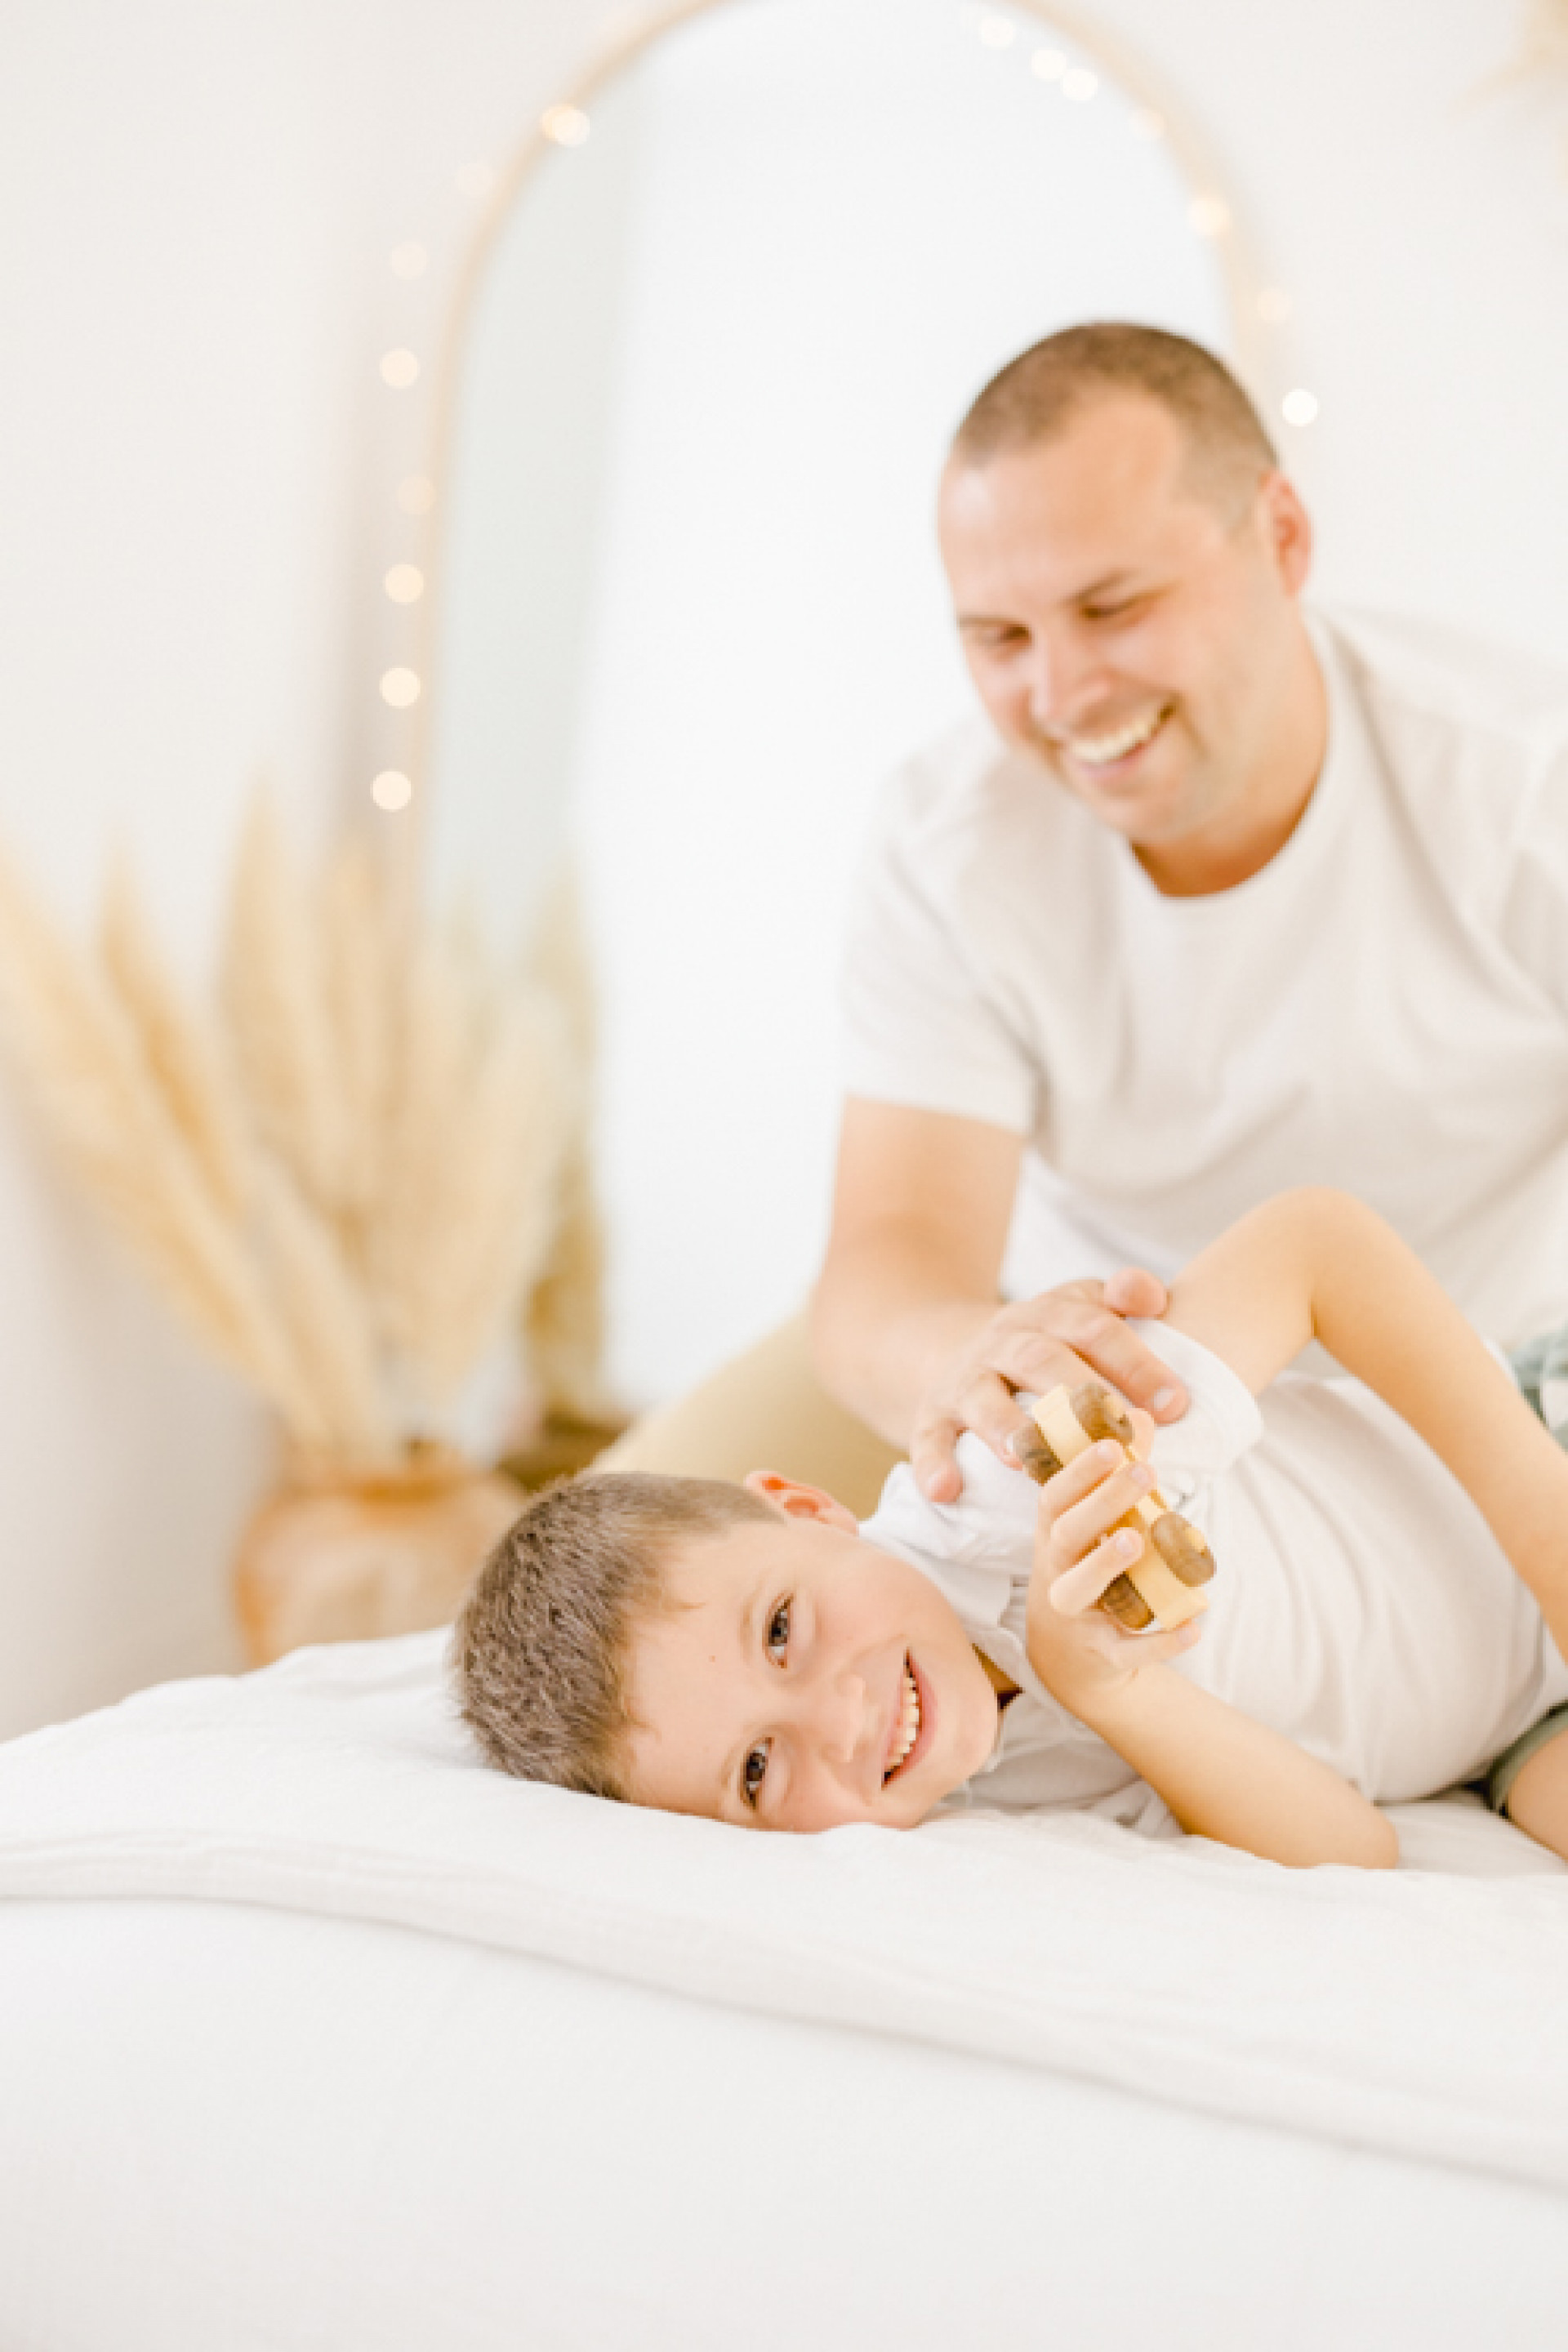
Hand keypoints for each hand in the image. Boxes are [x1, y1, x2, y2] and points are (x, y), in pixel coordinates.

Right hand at [910, 1269, 1186, 1500]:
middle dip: (1080, 1396)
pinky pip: (927, 1436)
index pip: (1095, 1327)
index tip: (1176, 1405)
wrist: (954, 1346)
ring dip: (1004, 1427)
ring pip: (981, 1397)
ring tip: (1028, 1462)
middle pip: (1040, 1360)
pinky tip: (946, 1490)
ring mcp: (965, 1377)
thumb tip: (1154, 1296)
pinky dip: (933, 1463)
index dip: (1135, 1363)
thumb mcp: (1081, 1307)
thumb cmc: (1047, 1340)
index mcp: (1048, 1313)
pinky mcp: (932, 1413)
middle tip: (1120, 1438)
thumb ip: (1123, 1297)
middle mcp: (1003, 1340)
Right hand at [1023, 1438, 1202, 1712]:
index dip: (1079, 1470)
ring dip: (1105, 1562)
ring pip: (1078, 1588)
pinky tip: (1194, 1625)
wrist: (1069, 1656)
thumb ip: (1119, 1469)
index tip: (1110, 1444)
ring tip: (1137, 1538)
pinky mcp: (1100, 1653)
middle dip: (1102, 1502)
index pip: (1055, 1495)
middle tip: (1143, 1472)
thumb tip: (1138, 1411)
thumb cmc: (1089, 1566)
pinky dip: (1158, 1643)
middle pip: (1067, 1532)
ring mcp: (1074, 1613)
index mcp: (1055, 1532)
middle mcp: (1056, 1569)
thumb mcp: (1098, 1519)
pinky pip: (1125, 1650)